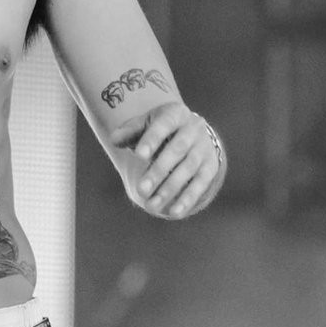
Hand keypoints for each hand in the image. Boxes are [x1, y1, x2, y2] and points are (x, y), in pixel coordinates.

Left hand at [108, 102, 223, 218]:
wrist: (192, 131)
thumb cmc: (161, 128)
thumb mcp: (146, 123)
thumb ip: (130, 131)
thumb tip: (115, 139)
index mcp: (175, 114)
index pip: (163, 125)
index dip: (152, 140)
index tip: (139, 156)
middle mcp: (194, 129)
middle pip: (176, 151)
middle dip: (158, 172)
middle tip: (141, 190)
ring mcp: (204, 148)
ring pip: (188, 169)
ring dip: (169, 189)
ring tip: (151, 205)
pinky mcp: (211, 167)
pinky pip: (201, 184)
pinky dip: (188, 199)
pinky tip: (174, 212)